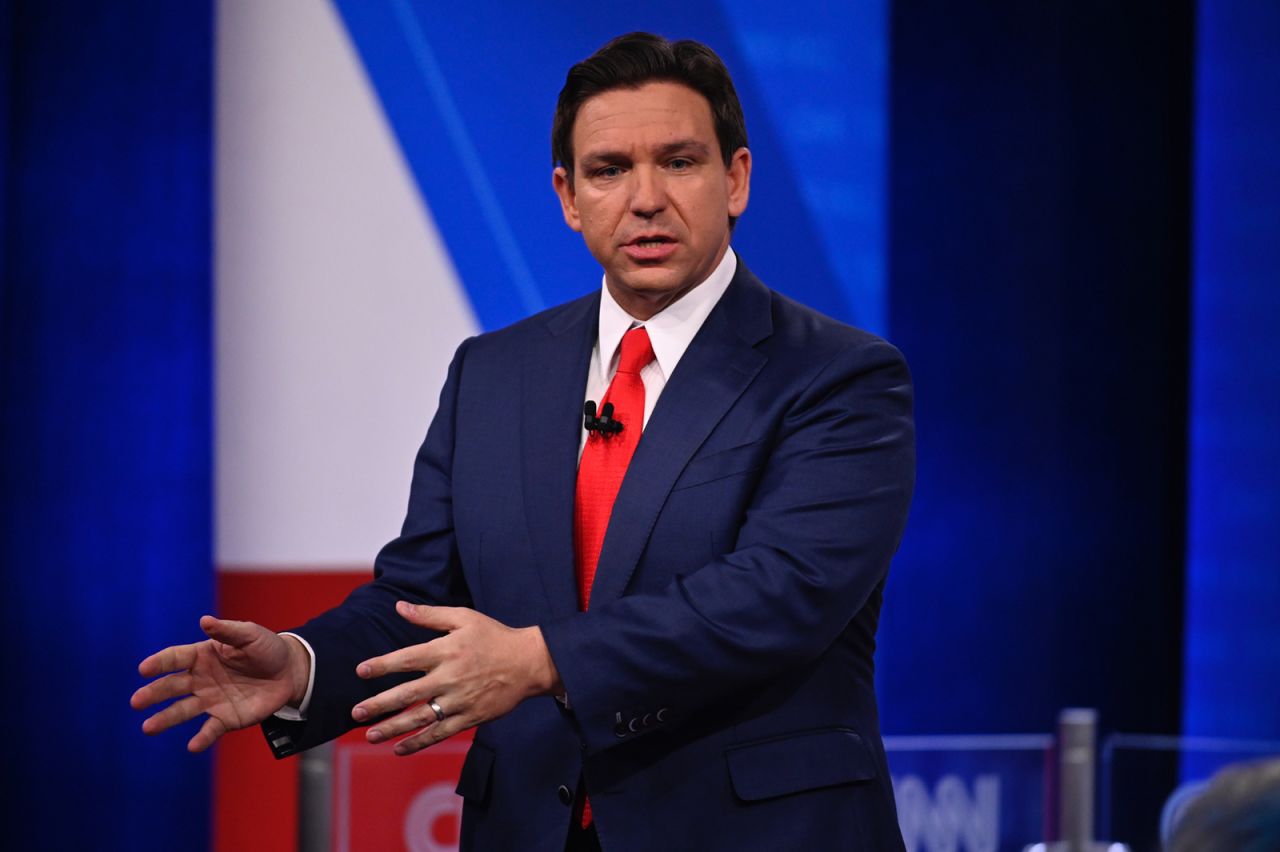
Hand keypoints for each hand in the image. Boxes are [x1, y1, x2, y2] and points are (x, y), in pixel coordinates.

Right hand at [131, 616, 309, 751]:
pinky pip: (210, 729)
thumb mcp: (250, 634)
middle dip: (154, 694)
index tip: (144, 669)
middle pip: (173, 686)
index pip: (176, 658)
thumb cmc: (266, 649)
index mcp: (203, 655)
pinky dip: (201, 738)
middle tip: (136, 701)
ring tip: (148, 727)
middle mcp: (201, 679)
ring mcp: (211, 700)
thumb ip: (227, 630)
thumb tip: (204, 620)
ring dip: (165, 719)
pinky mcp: (225, 718)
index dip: (159, 663)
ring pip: (183, 710)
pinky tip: (192, 746)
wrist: (290, 672)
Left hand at [351, 602, 561, 754]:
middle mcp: (449, 677)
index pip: (407, 659)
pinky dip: (418, 742)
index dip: (382, 665)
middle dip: (379, 704)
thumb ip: (430, 615)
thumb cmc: (494, 636)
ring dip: (393, 728)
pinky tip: (399, 748)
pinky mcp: (469, 717)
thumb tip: (399, 607)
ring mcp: (459, 700)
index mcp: (446, 650)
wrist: (528, 663)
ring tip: (370, 735)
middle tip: (356, 712)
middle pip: (407, 694)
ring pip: (420, 717)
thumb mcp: (464, 617)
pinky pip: (439, 733)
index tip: (360, 671)